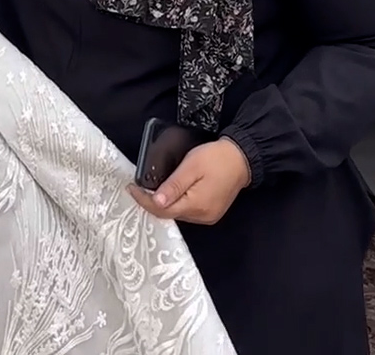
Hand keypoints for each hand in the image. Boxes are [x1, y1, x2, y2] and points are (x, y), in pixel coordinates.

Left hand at [127, 138, 251, 224]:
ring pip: (178, 213)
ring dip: (163, 204)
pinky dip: (176, 204)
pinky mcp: (212, 212)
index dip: (144, 200)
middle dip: (151, 202)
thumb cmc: (216, 158)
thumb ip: (174, 185)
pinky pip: (188, 211)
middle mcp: (202, 216)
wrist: (243, 158)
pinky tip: (169, 194)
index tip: (131, 188)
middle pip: (169, 214)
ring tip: (150, 189)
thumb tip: (156, 201)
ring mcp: (208, 216)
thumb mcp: (191, 167)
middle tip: (138, 188)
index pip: (162, 209)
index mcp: (196, 205)